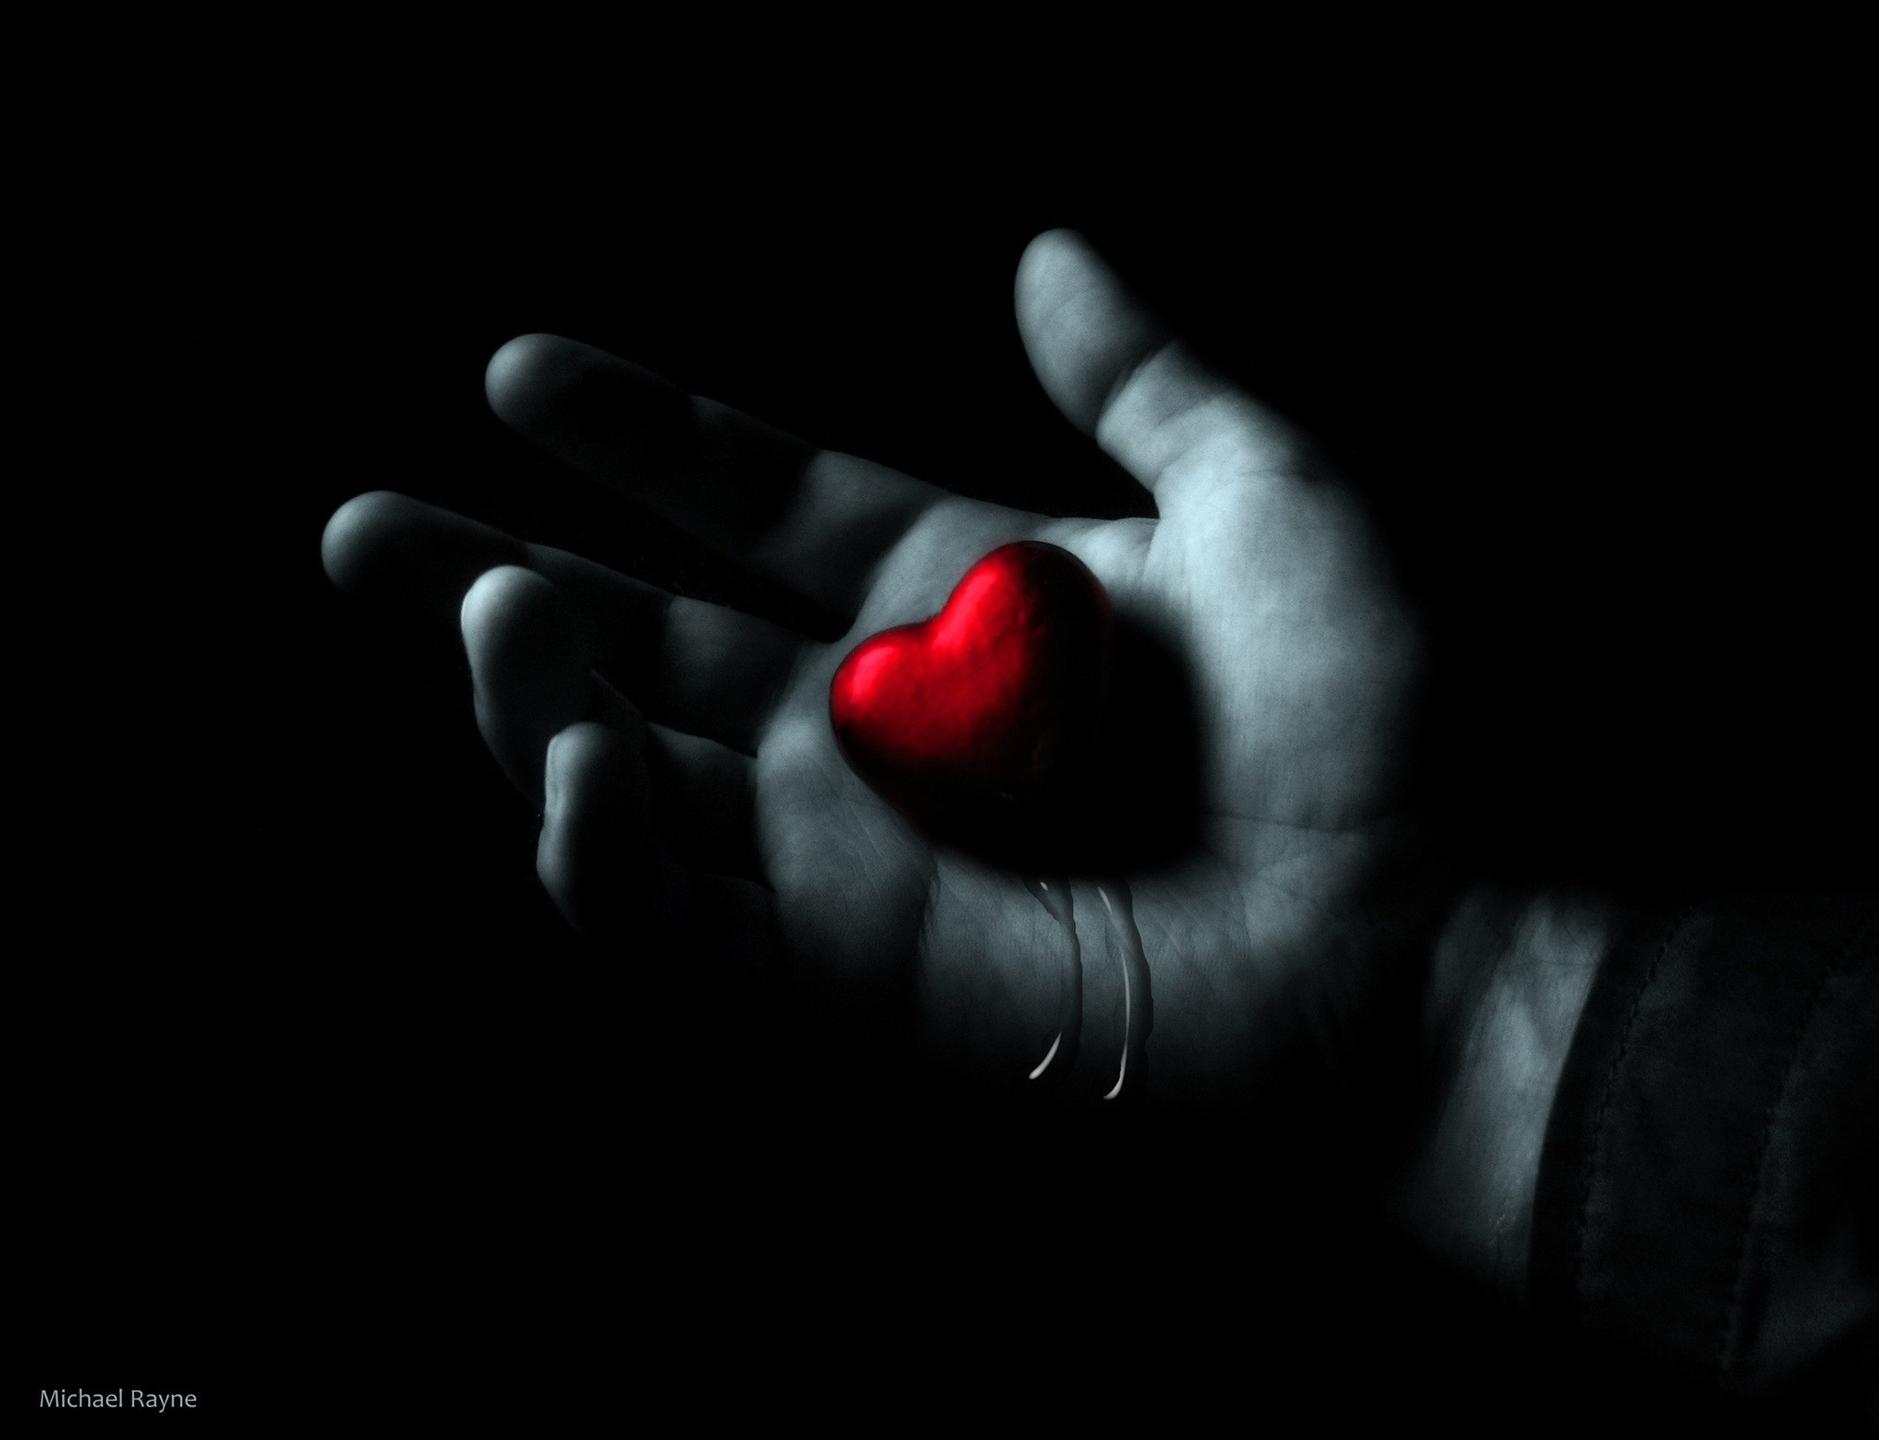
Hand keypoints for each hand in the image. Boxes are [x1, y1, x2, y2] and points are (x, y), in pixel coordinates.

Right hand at [322, 231, 1437, 1109]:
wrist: (1420, 930)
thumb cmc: (1375, 721)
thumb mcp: (1265, 497)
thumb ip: (1141, 376)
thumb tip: (1044, 248)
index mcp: (954, 597)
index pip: (753, 501)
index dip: (641, 438)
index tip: (523, 369)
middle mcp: (876, 721)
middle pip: (646, 639)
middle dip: (495, 582)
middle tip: (359, 525)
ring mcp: (849, 850)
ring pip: (624, 776)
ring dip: (522, 699)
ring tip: (472, 608)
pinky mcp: (843, 969)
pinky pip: (672, 915)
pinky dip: (594, 850)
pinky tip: (565, 761)